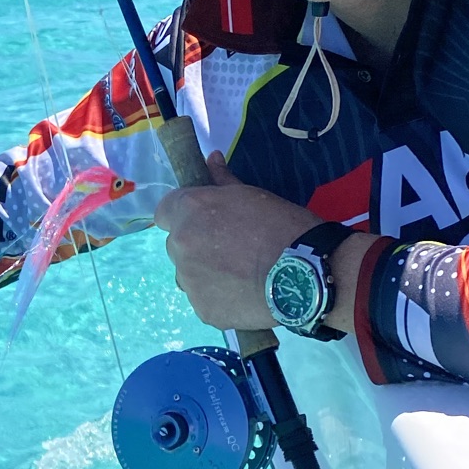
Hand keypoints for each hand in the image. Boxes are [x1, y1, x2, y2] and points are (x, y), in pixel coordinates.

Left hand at [154, 153, 371, 333]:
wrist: (305, 274)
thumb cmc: (282, 225)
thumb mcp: (251, 194)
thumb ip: (222, 180)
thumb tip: (211, 158)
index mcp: (190, 211)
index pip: (164, 211)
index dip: (182, 214)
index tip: (203, 220)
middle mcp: (180, 245)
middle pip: (177, 244)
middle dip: (196, 244)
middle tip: (230, 248)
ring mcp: (189, 281)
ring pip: (188, 275)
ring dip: (205, 272)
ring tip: (240, 274)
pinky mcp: (202, 310)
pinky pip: (203, 299)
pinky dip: (218, 297)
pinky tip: (244, 293)